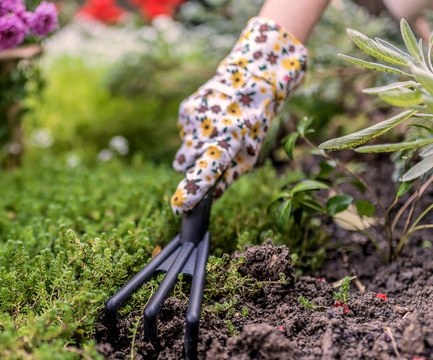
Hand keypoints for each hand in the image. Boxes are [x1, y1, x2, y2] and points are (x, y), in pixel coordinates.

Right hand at [170, 17, 307, 213]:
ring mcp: (192, 120)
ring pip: (182, 149)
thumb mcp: (250, 154)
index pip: (205, 172)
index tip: (178, 206)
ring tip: (214, 133)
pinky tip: (210, 120)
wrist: (249, 80)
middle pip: (183, 165)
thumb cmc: (253, 123)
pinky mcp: (185, 110)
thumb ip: (230, 177)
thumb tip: (213, 198)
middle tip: (211, 153)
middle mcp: (206, 132)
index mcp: (227, 144)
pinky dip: (194, 132)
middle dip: (191, 165)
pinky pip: (182, 133)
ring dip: (193, 148)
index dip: (191, 192)